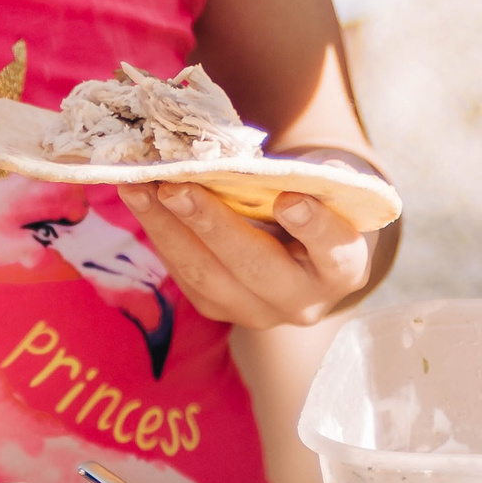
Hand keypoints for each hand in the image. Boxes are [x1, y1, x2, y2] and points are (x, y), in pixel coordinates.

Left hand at [117, 179, 371, 328]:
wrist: (303, 248)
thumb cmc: (321, 204)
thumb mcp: (334, 189)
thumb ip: (324, 180)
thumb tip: (310, 170)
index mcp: (342, 270)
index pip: (334, 251)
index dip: (313, 227)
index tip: (289, 198)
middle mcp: (302, 302)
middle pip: (257, 267)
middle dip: (211, 224)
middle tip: (176, 186)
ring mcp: (256, 312)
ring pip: (207, 276)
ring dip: (167, 228)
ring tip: (138, 187)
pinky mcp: (218, 308)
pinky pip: (185, 274)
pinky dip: (161, 233)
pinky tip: (139, 199)